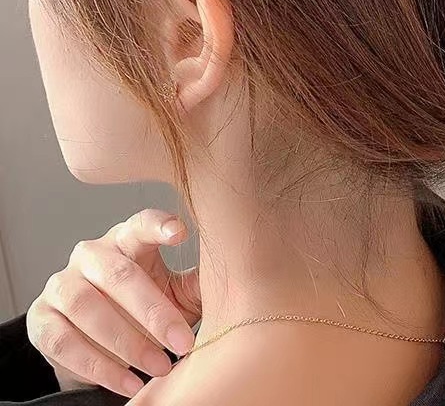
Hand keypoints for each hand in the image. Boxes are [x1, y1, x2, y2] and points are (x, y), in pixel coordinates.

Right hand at [26, 209, 200, 397]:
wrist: (100, 337)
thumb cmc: (147, 301)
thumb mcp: (174, 289)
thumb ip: (197, 281)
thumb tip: (241, 280)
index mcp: (127, 239)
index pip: (140, 223)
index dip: (158, 225)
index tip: (182, 232)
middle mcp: (91, 254)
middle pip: (119, 275)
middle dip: (153, 313)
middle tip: (183, 343)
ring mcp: (62, 284)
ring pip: (88, 308)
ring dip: (127, 343)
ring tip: (160, 367)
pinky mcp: (42, 319)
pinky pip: (64, 343)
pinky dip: (98, 367)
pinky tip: (128, 381)